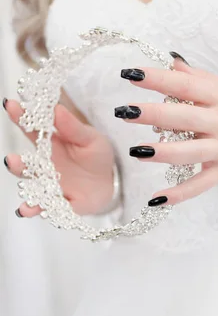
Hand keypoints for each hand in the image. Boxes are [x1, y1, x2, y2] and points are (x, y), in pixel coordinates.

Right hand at [3, 100, 114, 217]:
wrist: (110, 181)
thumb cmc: (96, 155)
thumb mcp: (90, 139)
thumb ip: (73, 128)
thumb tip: (57, 109)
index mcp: (51, 145)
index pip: (33, 130)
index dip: (21, 117)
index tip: (10, 105)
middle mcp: (45, 166)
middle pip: (27, 164)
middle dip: (18, 163)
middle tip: (10, 160)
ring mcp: (51, 185)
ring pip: (33, 186)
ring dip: (25, 188)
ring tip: (19, 186)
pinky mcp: (61, 203)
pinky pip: (47, 207)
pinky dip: (35, 209)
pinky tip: (26, 210)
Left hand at [118, 59, 217, 205]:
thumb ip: (199, 80)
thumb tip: (171, 64)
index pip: (185, 86)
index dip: (157, 79)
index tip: (130, 74)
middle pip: (183, 118)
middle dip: (152, 114)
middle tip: (125, 111)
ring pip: (189, 153)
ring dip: (162, 152)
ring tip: (136, 151)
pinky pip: (200, 185)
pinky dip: (179, 194)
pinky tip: (157, 199)